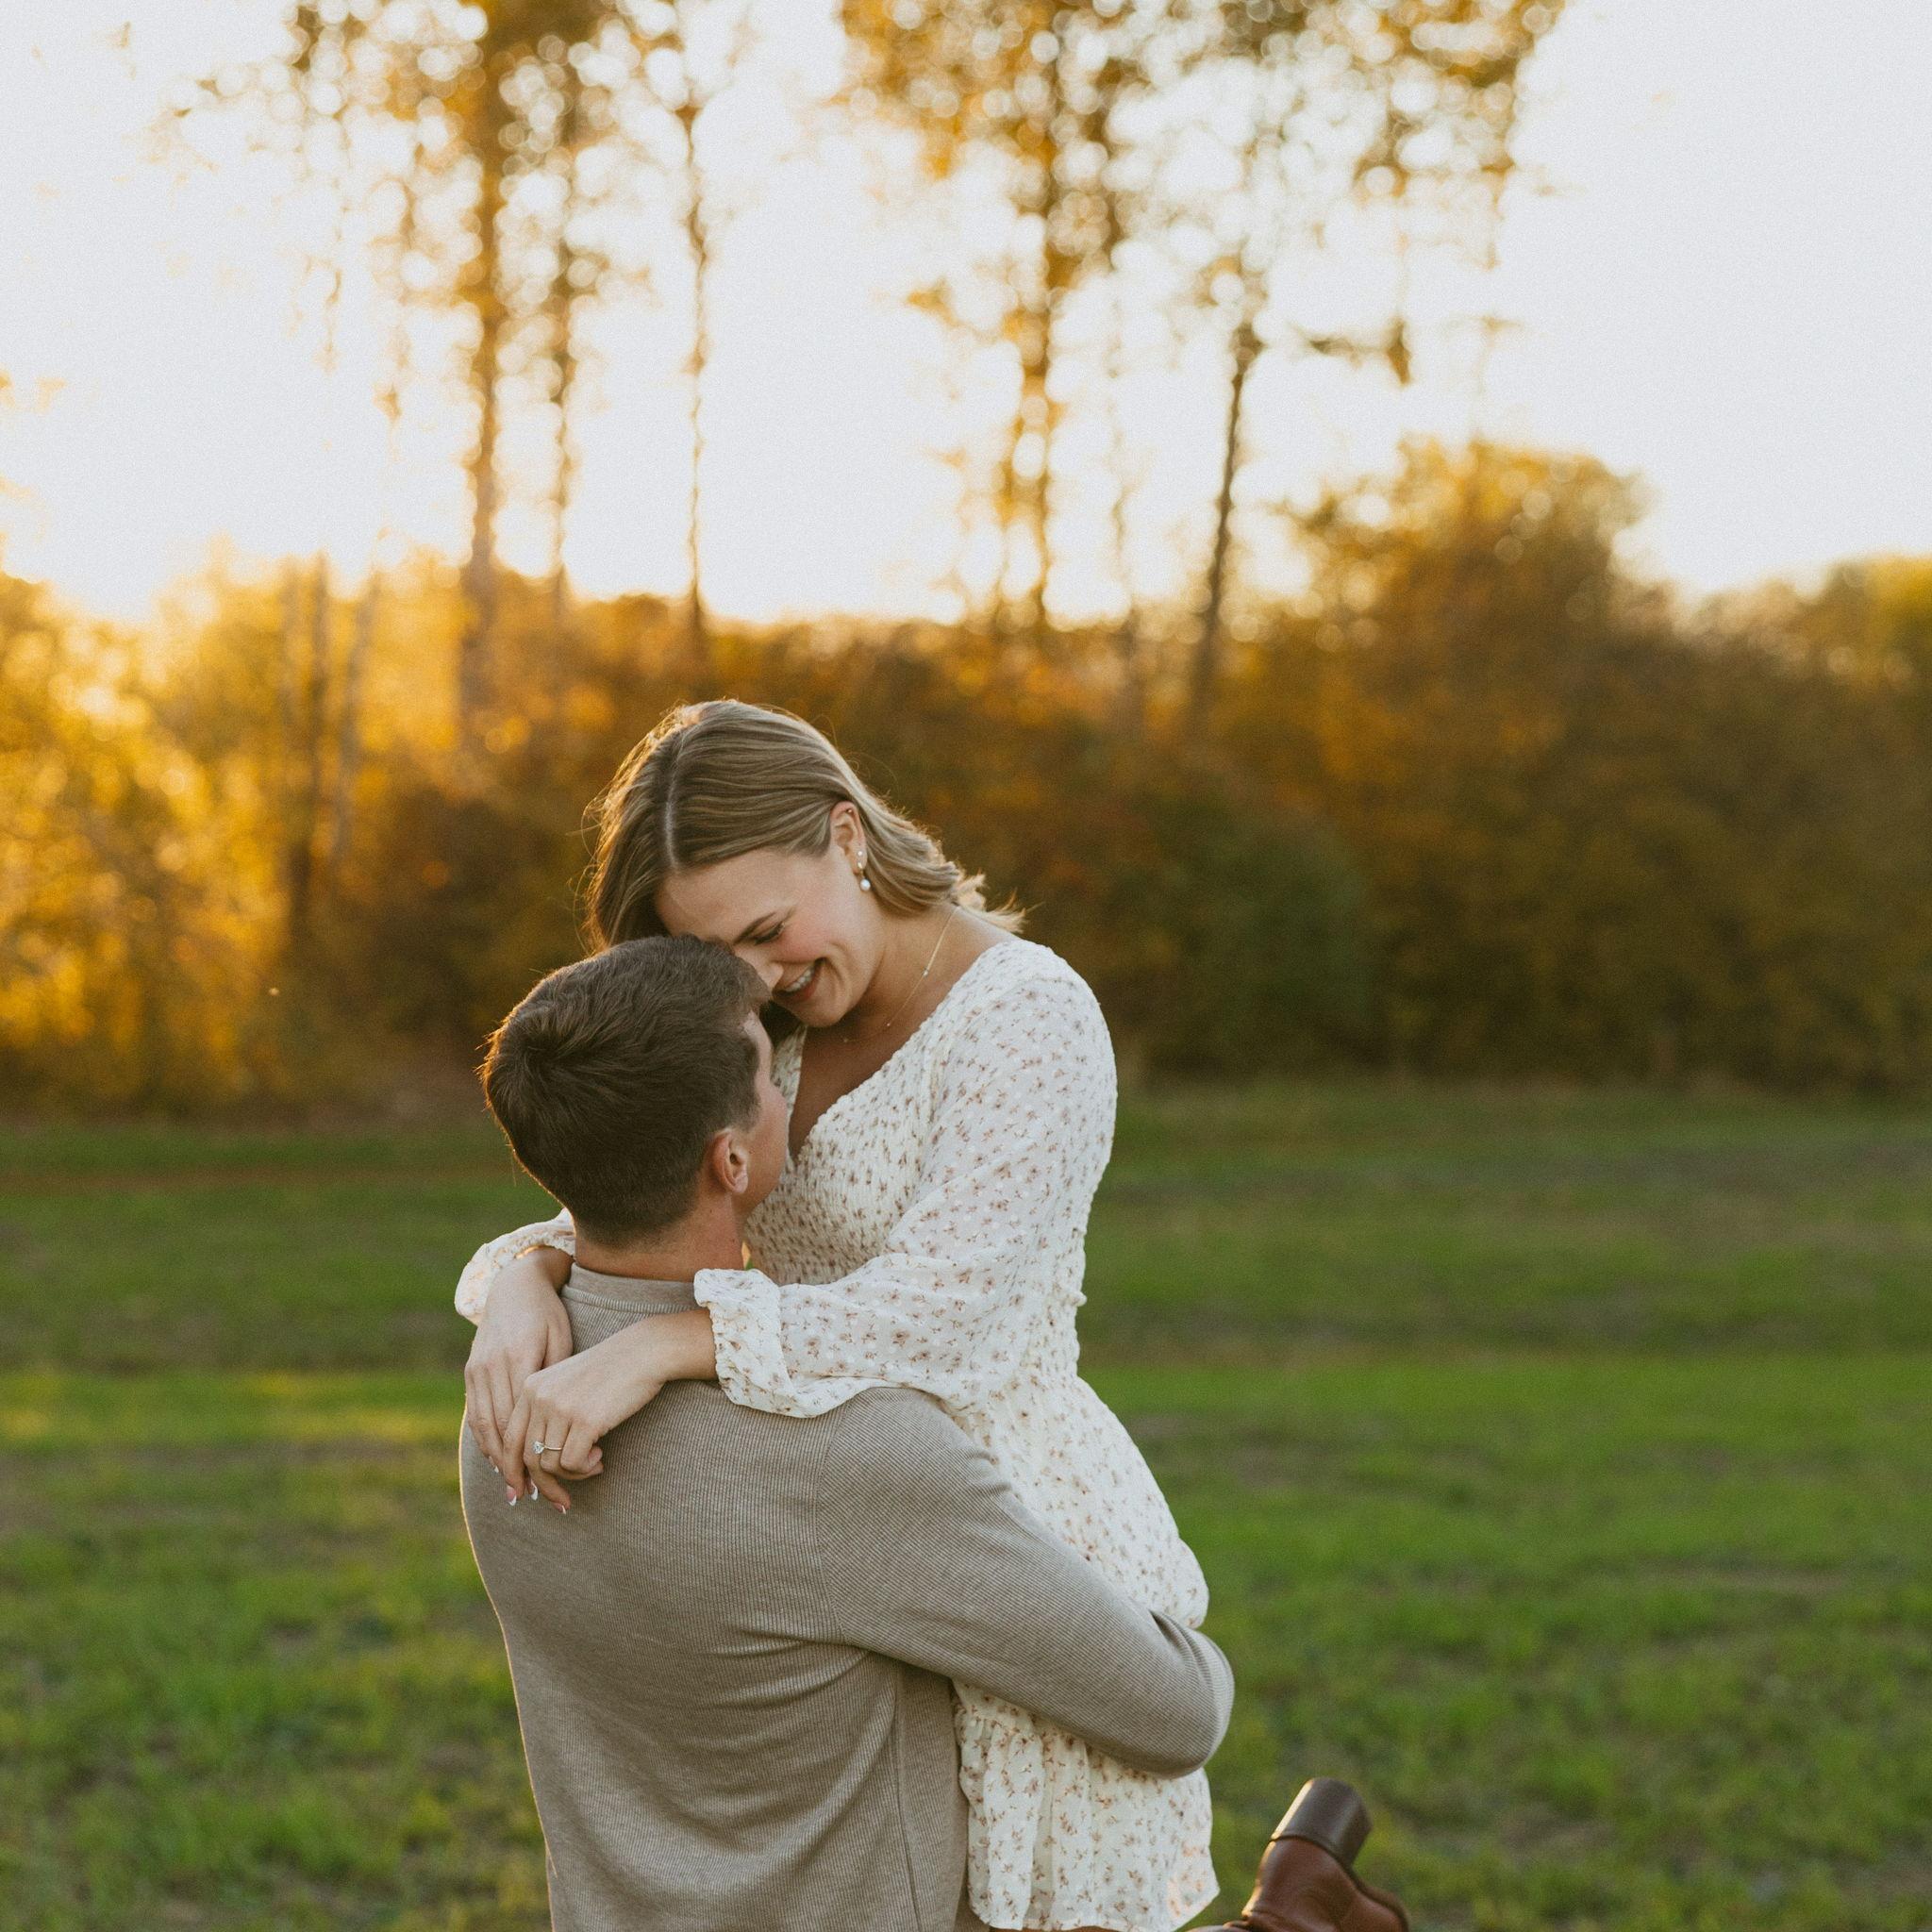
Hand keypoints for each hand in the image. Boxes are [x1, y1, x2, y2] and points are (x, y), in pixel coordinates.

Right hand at [463, 1248, 570, 1502]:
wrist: (515, 1286)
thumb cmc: (549, 1316)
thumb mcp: (561, 1341)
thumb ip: (555, 1378)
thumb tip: (556, 1421)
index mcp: (520, 1358)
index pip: (519, 1418)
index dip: (527, 1453)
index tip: (539, 1480)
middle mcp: (493, 1365)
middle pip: (498, 1428)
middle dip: (509, 1464)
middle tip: (522, 1493)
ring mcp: (478, 1367)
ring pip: (482, 1423)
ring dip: (494, 1457)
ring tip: (508, 1483)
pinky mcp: (470, 1368)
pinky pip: (474, 1410)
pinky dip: (482, 1437)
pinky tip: (494, 1457)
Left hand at [502, 1320, 675, 1510]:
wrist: (644, 1352)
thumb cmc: (611, 1372)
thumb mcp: (568, 1387)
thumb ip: (547, 1414)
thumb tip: (536, 1465)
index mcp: (530, 1386)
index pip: (510, 1439)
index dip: (513, 1471)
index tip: (523, 1491)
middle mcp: (539, 1396)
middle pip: (527, 1457)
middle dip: (543, 1486)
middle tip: (561, 1502)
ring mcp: (561, 1408)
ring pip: (550, 1465)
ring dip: (574, 1474)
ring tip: (594, 1462)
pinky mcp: (584, 1420)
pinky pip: (573, 1463)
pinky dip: (586, 1468)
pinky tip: (601, 1455)